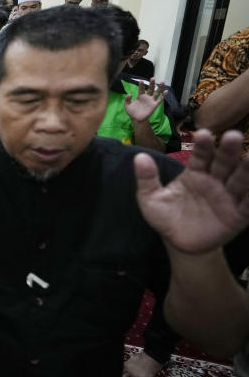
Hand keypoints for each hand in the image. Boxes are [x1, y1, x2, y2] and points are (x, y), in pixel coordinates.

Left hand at [125, 78, 166, 122]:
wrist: (136, 119)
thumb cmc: (132, 112)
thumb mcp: (127, 105)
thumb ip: (127, 99)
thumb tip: (130, 94)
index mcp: (140, 96)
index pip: (141, 89)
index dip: (141, 85)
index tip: (141, 81)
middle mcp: (146, 97)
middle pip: (150, 89)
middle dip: (151, 84)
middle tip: (152, 78)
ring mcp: (151, 101)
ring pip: (156, 93)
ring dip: (159, 88)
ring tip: (162, 82)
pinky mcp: (154, 105)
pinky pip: (160, 100)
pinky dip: (163, 96)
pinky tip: (166, 91)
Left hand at [135, 129, 248, 253]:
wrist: (179, 243)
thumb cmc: (166, 217)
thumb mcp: (150, 199)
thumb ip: (147, 179)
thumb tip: (139, 156)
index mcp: (195, 173)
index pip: (201, 156)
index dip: (203, 146)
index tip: (203, 133)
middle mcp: (214, 181)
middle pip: (223, 163)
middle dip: (228, 150)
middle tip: (233, 135)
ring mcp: (227, 198)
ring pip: (240, 180)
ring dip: (246, 169)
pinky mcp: (238, 216)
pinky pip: (248, 205)